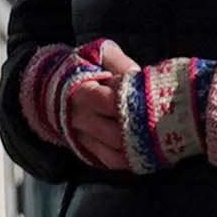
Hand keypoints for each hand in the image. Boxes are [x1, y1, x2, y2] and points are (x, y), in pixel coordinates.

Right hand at [24, 37, 153, 174]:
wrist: (49, 85)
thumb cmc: (81, 67)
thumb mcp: (98, 56)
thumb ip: (119, 63)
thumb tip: (138, 76)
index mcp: (82, 92)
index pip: (111, 102)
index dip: (133, 102)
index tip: (153, 99)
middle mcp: (80, 118)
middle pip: (116, 134)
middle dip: (142, 132)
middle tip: (166, 127)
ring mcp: (82, 136)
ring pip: (114, 152)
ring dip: (138, 151)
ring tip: (160, 144)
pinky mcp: (85, 148)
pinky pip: (108, 160)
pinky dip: (128, 161)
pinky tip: (145, 154)